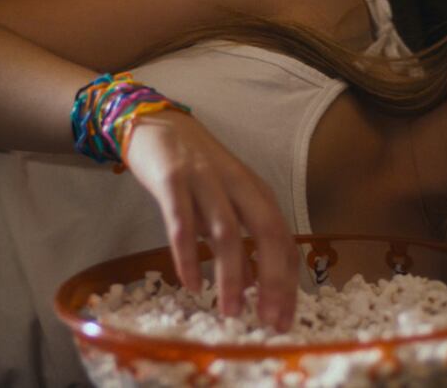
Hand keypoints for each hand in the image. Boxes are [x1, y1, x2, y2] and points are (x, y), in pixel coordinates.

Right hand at [123, 109, 298, 330]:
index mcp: (257, 193)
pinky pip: (181, 223)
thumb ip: (242, 239)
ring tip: (231, 312)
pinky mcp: (173, 180)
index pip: (283, 240)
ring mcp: (206, 181)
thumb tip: (256, 285)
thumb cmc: (198, 170)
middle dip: (273, 281)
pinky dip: (188, 256)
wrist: (158, 125)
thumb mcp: (228, 202)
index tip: (285, 319)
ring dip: (232, 276)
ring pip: (227, 233)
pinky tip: (191, 284)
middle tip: (270, 321)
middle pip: (267, 233)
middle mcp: (238, 186)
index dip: (288, 281)